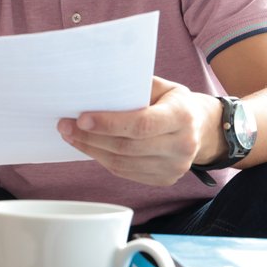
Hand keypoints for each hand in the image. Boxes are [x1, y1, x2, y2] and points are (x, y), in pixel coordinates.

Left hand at [56, 77, 222, 185]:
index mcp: (182, 116)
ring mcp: (175, 167)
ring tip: (70, 136)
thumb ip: (135, 87)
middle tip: (65, 126)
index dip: (109, 123)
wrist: (201, 128)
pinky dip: (103, 160)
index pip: (141, 124)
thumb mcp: (162, 86)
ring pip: (122, 163)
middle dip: (91, 137)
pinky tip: (88, 147)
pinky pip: (125, 173)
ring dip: (91, 150)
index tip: (81, 118)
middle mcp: (182, 145)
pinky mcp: (165, 179)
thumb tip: (95, 88)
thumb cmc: (174, 102)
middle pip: (127, 146)